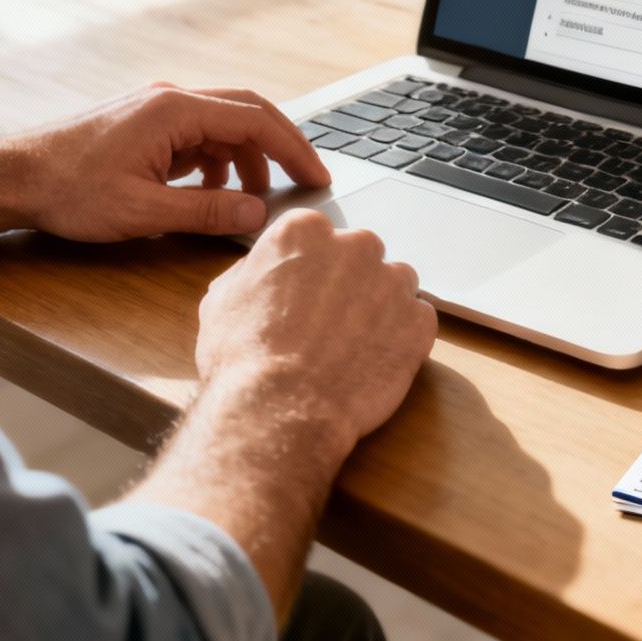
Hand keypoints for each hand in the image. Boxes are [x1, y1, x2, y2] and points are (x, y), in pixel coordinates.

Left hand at [21, 82, 331, 241]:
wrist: (15, 175)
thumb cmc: (69, 190)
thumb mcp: (143, 210)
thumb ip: (206, 210)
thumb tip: (257, 214)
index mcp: (175, 111)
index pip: (256, 120)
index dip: (294, 149)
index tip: (318, 176)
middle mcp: (170, 99)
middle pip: (246, 112)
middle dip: (279, 147)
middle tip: (306, 179)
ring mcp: (156, 109)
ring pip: (222, 124)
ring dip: (245, 158)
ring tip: (252, 198)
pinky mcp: (144, 124)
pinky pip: (197, 134)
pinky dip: (216, 159)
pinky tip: (210, 189)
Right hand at [195, 210, 436, 452]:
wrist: (279, 408)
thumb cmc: (244, 359)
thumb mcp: (223, 301)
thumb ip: (253, 273)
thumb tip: (263, 273)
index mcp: (304, 232)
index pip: (318, 236)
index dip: (311, 270)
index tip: (307, 293)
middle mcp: (354, 246)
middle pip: (361, 256)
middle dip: (351, 284)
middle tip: (330, 324)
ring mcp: (392, 282)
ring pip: (395, 285)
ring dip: (380, 308)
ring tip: (353, 346)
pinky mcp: (418, 321)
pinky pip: (417, 321)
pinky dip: (402, 339)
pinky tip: (373, 362)